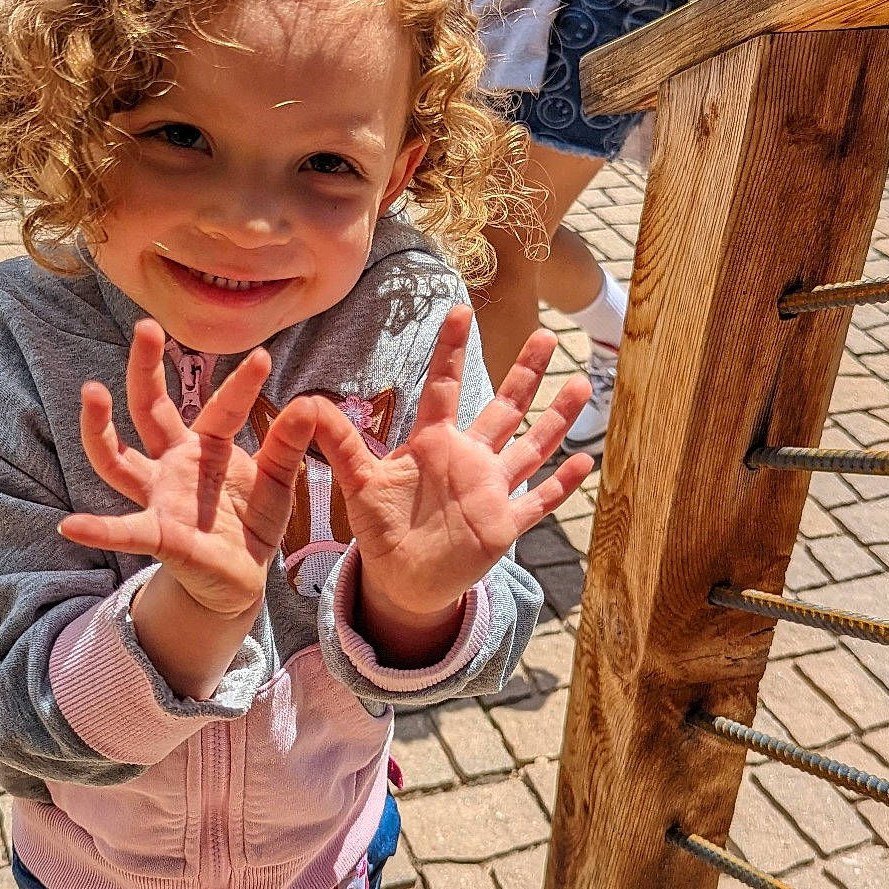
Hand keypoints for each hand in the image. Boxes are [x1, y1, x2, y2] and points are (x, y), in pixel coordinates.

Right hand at [60, 321, 316, 619]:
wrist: (238, 581)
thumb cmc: (250, 525)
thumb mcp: (277, 482)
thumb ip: (288, 446)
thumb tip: (311, 403)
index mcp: (208, 447)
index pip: (221, 408)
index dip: (241, 385)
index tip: (263, 357)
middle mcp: (173, 464)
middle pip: (150, 409)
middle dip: (146, 369)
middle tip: (145, 327)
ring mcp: (159, 497)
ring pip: (118, 459)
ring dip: (101, 427)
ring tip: (92, 391)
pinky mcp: (158, 536)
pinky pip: (124, 531)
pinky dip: (97, 529)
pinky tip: (71, 525)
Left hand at [310, 306, 593, 639]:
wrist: (401, 578)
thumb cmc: (381, 527)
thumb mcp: (358, 483)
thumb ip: (340, 443)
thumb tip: (304, 404)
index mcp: (433, 443)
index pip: (444, 387)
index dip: (451, 350)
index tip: (461, 309)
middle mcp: (468, 459)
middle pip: (504, 408)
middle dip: (525, 372)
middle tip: (546, 334)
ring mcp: (490, 490)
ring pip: (530, 446)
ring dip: (556, 418)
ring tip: (581, 383)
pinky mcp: (502, 524)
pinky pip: (538, 501)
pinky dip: (560, 483)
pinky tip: (584, 460)